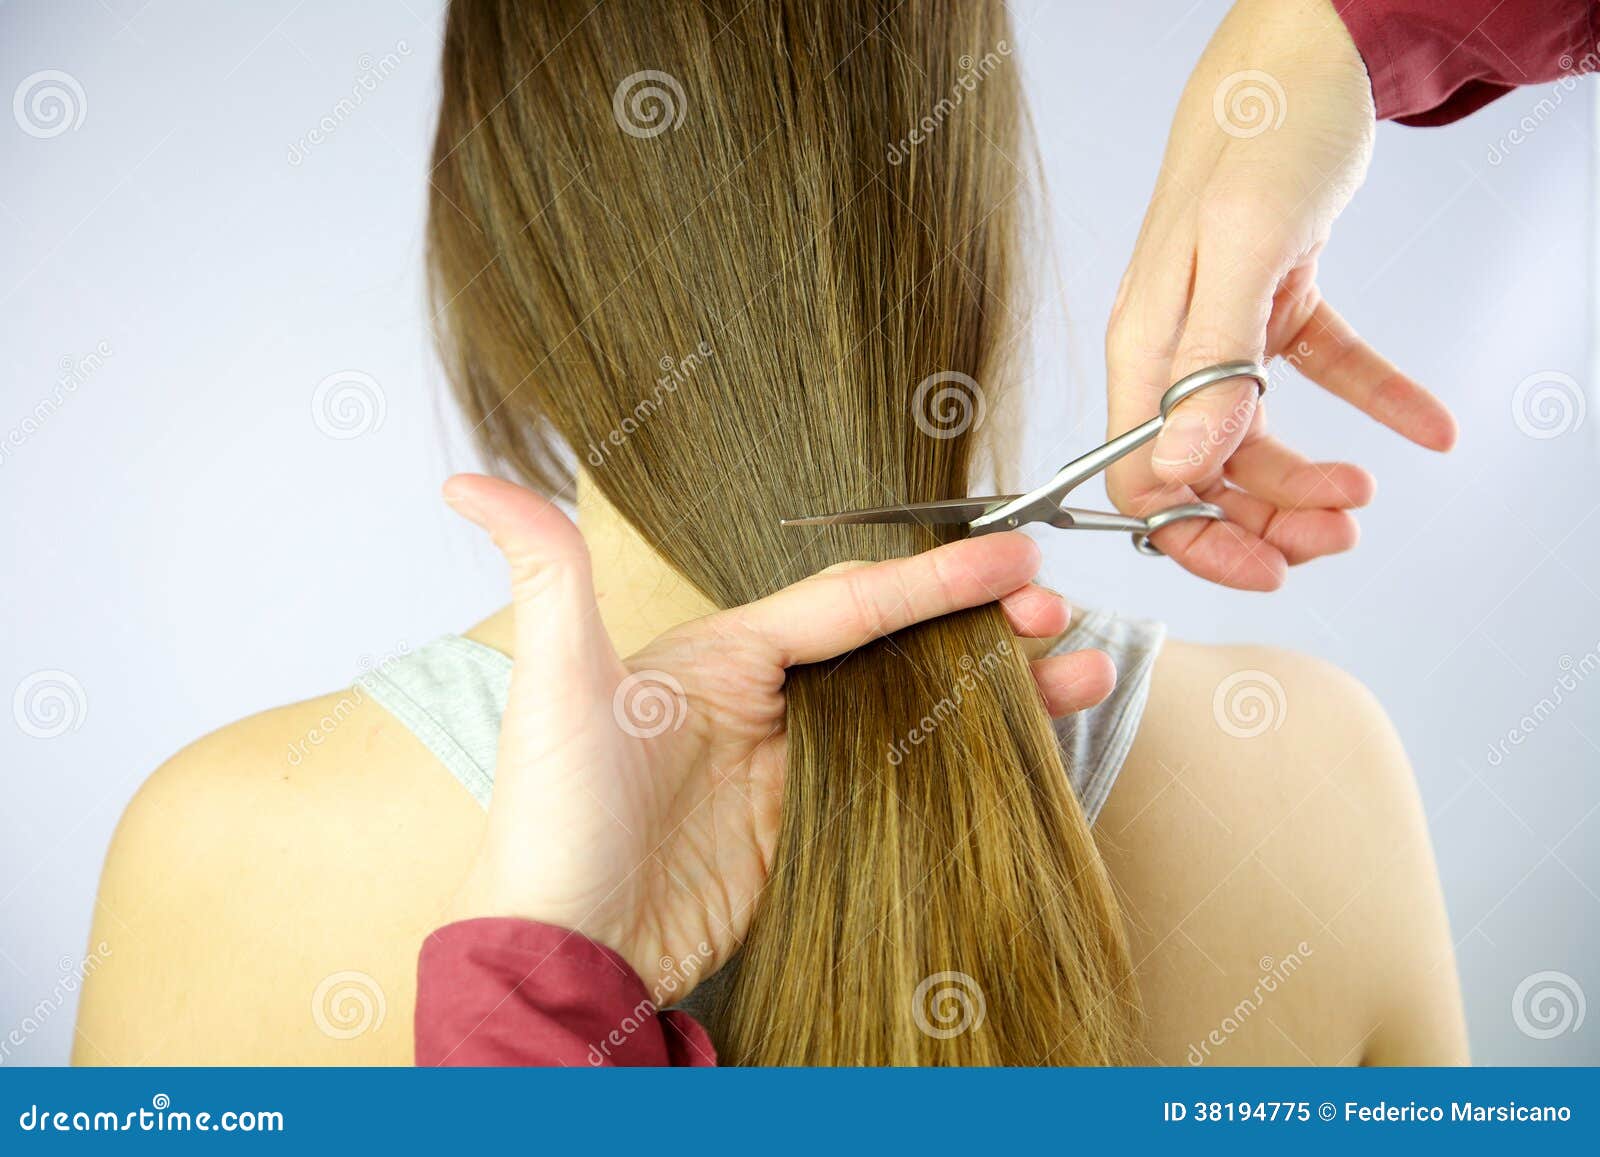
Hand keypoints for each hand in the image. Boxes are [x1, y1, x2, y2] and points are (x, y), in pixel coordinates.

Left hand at [440, 474, 1116, 999]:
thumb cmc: (551, 816)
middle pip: (900, 644)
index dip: (932, 578)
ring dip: (997, 684)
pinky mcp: (816, 824)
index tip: (1009, 560)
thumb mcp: (553, 686)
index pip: (848, 601)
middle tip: (1056, 613)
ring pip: (919, 704)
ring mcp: (798, 764)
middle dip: (982, 622)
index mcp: (724, 652)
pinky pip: (912, 773)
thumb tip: (466, 483)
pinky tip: (1028, 741)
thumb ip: (545, 575)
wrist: (567, 945)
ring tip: (1078, 670)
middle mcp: (768, 698)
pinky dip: (974, 753)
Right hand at [1106, 0, 1456, 589]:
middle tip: (1338, 536)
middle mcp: (1171, 350)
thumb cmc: (1263, 129)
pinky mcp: (1275, 304)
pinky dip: (1375, 401)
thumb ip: (1208, 364)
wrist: (1307, 47)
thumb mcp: (1240, 246)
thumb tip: (1182, 472)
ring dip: (1310, 480)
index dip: (1197, 535)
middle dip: (1264, 521)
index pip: (1145, 478)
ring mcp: (1220, 331)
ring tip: (1369, 493)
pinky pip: (1321, 372)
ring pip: (1253, 440)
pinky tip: (1427, 426)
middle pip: (1203, 473)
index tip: (1265, 564)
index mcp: (1144, 345)